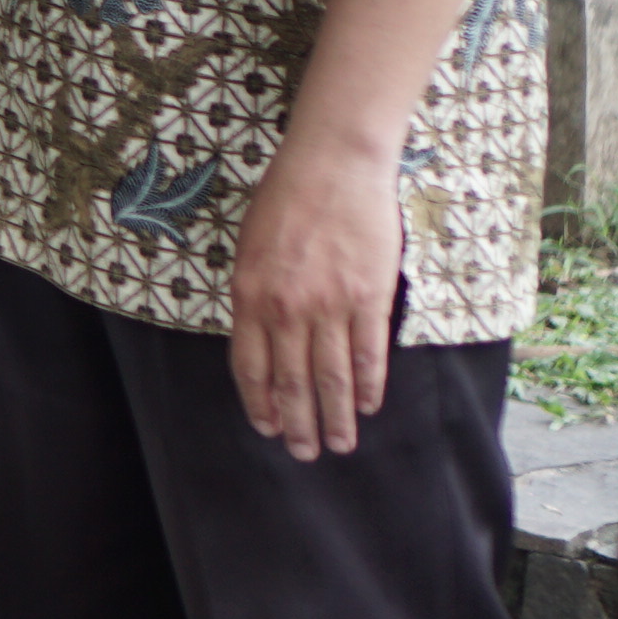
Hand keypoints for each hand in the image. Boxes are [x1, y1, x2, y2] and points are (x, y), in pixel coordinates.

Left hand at [227, 126, 403, 460]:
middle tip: (304, 453)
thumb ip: (254, 298)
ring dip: (335, 416)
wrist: (332, 166)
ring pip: (330, 376)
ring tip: (340, 444)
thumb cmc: (285, 201)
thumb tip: (262, 341)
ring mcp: (329, 305)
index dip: (260, 402)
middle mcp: (286, 308)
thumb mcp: (249, 250)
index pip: (250, 367)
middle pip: (290, 381)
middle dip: (297, 423)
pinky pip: (367, 352)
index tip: (267, 427)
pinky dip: (367, 384)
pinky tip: (366, 405)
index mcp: (249, 297)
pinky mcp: (368, 297)